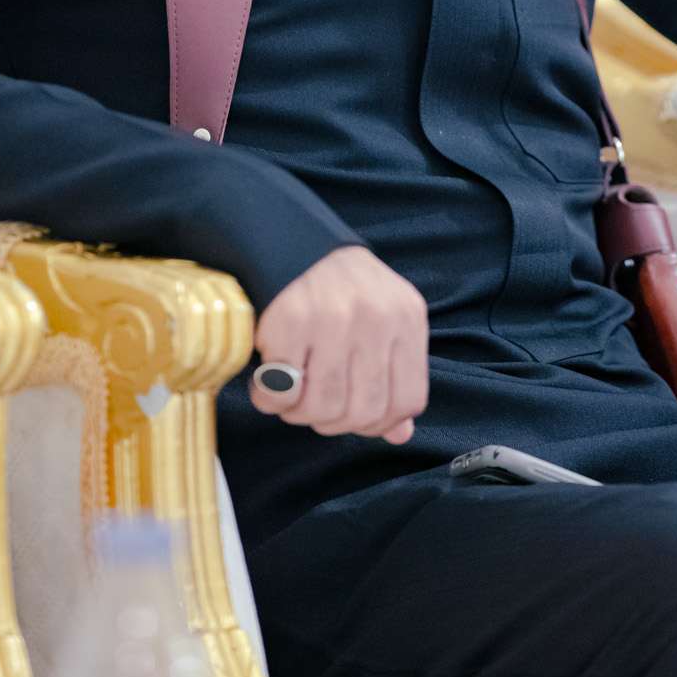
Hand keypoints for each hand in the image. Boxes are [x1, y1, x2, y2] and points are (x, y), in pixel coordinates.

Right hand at [250, 246, 428, 443]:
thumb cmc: (340, 290)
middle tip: (312, 406)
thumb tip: (399, 433)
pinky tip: (267, 383)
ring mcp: (334, 319)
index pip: (408, 400)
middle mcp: (377, 317)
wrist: (289, 243)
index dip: (378, 422)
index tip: (352, 416)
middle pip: (364, 412)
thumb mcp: (382, 320)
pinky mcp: (290, 322)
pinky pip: (283, 392)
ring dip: (299, 413)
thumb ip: (394, 376)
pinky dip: (270, 400)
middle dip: (333, 422)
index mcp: (407, 318)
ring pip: (324, 408)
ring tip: (289, 394)